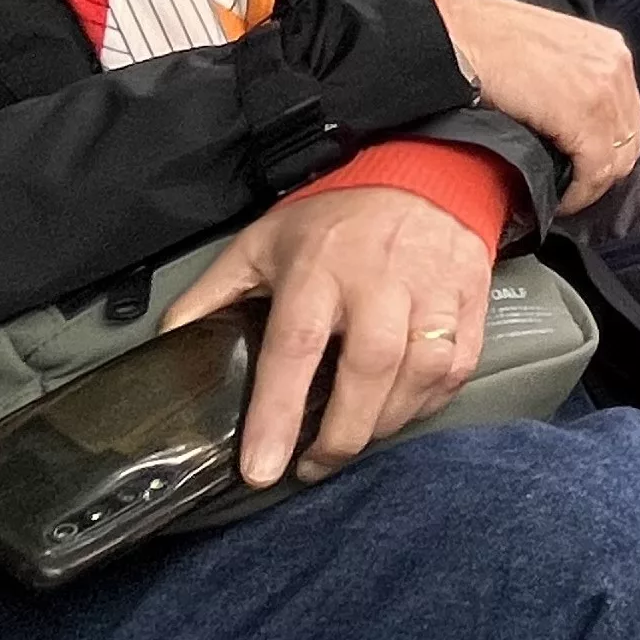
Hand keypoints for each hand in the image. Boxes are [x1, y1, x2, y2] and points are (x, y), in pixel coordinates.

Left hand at [169, 186, 495, 488]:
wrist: (423, 171)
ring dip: (386, 423)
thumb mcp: (261, 243)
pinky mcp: (471, 298)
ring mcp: (433, 288)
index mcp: (318, 266)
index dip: (277, 413)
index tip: (261, 468)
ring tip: (353, 441)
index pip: (295, 347)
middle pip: (369, 369)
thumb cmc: (335, 219)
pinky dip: (429, 403)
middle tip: (312, 467)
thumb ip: (213, 295)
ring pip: (420, 373)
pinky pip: (457, 368)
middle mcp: (380, 279)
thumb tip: (168, 347)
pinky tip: (400, 411)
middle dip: (341, 434)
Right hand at [432, 0, 639, 212]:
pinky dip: (579, 194)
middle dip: (601, 171)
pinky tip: (557, 199)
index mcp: (608, 49)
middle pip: (628, 140)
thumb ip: (570, 79)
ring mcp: (604, 88)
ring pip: (616, 160)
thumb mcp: (545, 51)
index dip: (606, 150)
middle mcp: (615, 64)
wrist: (452, 35)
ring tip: (561, 194)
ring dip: (588, 185)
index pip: (627, 115)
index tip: (581, 169)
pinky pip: (595, 171)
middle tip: (571, 187)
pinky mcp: (583, 113)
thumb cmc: (484, 41)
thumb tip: (571, 126)